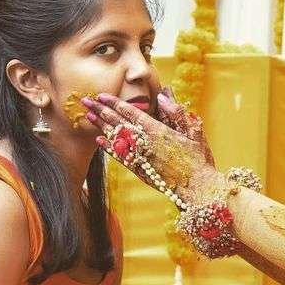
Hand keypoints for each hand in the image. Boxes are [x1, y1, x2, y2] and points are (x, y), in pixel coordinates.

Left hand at [84, 91, 222, 204]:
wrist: (197, 189)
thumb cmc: (199, 160)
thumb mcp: (194, 131)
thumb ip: (177, 113)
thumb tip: (163, 95)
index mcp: (158, 131)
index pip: (131, 113)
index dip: (115, 103)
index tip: (101, 95)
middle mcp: (145, 144)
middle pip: (118, 123)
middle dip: (101, 110)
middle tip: (86, 101)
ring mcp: (140, 158)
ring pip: (116, 138)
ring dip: (101, 126)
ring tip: (88, 116)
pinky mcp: (140, 171)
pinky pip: (119, 157)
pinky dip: (108, 148)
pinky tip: (99, 140)